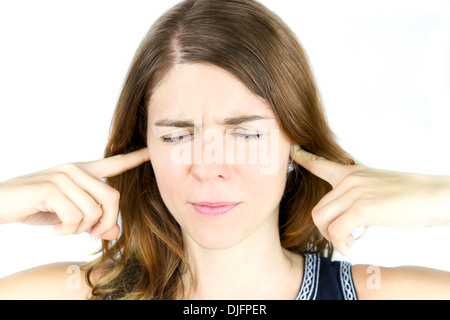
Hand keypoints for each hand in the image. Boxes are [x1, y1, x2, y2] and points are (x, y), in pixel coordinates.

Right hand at [0, 148, 149, 240]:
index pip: (113, 163)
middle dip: (106, 223)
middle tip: (90, 234)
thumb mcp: (69, 216)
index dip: (134, 158)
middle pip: (112, 198)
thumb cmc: (35, 207)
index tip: (150, 151)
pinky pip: (76, 218)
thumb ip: (93, 221)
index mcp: (81, 172)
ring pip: (94, 211)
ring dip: (80, 229)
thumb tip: (116, 232)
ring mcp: (63, 177)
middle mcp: (75, 170)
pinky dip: (68, 231)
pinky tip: (55, 228)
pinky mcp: (51, 189)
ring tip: (64, 228)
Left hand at [290, 145, 449, 254]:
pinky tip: (353, 246)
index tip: (293, 151)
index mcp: (351, 173)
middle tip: (342, 239)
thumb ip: (357, 193)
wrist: (434, 195)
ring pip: (321, 220)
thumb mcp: (377, 185)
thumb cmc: (409, 195)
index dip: (303, 158)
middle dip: (325, 230)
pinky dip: (342, 244)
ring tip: (349, 243)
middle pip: (317, 209)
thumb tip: (348, 211)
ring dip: (332, 238)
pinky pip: (336, 231)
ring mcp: (354, 193)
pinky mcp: (362, 208)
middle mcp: (348, 180)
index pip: (320, 164)